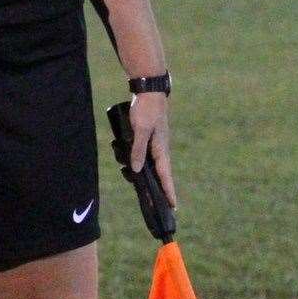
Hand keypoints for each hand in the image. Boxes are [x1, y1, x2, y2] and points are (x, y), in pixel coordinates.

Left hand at [128, 91, 176, 206]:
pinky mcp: (147, 139)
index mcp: (161, 150)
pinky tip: (123, 158)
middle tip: (150, 202)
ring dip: (138, 171)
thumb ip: (138, 149)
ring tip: (127, 174)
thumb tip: (135, 169)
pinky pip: (141, 155)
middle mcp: (159, 150)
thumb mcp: (140, 130)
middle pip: (157, 174)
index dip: (168, 191)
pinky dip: (134, 159)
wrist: (148, 93)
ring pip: (147, 165)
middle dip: (154, 188)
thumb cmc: (146, 110)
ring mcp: (153, 145)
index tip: (173, 205)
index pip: (165, 176)